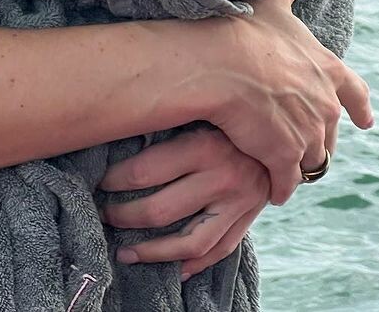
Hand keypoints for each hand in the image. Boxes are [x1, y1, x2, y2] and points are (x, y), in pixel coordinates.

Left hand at [99, 128, 268, 281]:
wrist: (280, 131)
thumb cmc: (226, 115)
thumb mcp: (198, 110)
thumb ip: (166, 125)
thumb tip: (116, 134)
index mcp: (203, 145)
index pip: (144, 171)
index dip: (113, 180)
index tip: (98, 181)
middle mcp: (222, 178)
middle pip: (160, 210)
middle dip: (123, 215)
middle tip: (103, 213)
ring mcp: (237, 205)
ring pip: (187, 242)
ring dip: (151, 252)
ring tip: (125, 252)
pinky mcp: (247, 220)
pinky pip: (217, 252)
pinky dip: (192, 264)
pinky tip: (171, 268)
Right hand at [201, 0, 371, 204]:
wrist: (219, 64)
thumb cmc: (243, 28)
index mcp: (326, 70)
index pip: (355, 93)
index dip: (360, 106)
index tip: (366, 121)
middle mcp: (324, 106)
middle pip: (329, 132)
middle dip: (317, 138)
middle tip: (301, 142)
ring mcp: (306, 134)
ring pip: (309, 159)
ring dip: (297, 164)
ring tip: (281, 167)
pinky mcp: (283, 158)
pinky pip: (285, 182)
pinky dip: (279, 186)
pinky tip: (270, 189)